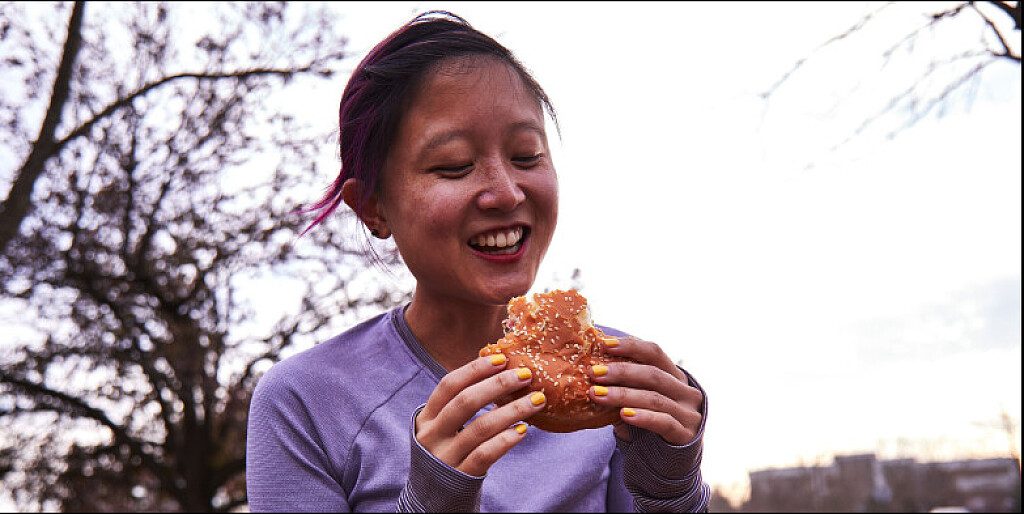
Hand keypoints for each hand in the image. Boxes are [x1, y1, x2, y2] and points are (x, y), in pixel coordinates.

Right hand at [414, 354, 546, 475]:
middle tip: (525, 375)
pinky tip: (523, 430)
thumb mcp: (445, 428)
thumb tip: (500, 369)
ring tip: (537, 400)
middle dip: (498, 385)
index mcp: (426, 417)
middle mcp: (431, 435)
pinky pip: (485, 455)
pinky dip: (505, 440)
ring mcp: (444, 457)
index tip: (501, 358)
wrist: (434, 500)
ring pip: (480, 427)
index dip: (475, 369)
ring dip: (512, 411)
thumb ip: (462, 404)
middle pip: (465, 402)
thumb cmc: (447, 453)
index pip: (449, 385)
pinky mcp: (460, 477)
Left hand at [587, 338, 702, 444]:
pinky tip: (623, 415)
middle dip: (621, 372)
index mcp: (675, 376)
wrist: (670, 463)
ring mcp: (689, 413)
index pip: (654, 353)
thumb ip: (624, 387)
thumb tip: (591, 371)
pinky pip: (663, 422)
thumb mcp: (638, 402)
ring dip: (623, 395)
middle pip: (653, 374)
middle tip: (594, 373)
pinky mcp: (685, 435)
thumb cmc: (648, 426)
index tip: (604, 345)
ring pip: (655, 398)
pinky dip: (642, 417)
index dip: (630, 346)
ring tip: (598, 395)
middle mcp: (686, 391)